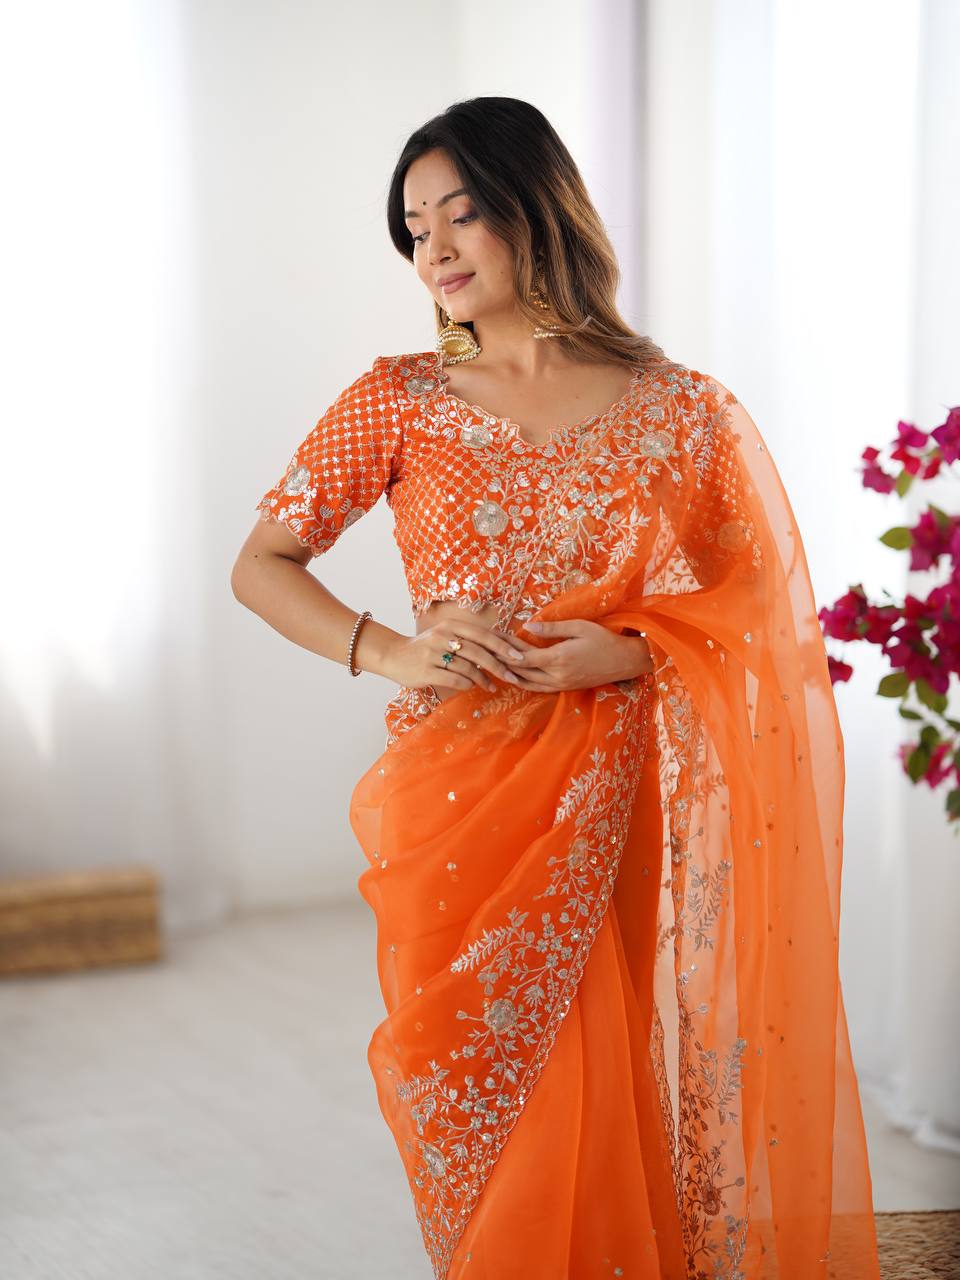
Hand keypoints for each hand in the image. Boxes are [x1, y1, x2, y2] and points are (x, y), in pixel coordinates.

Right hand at [384, 621, 531, 695]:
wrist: (393, 655)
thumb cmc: (425, 647)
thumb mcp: (445, 635)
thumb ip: (469, 640)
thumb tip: (500, 650)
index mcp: (451, 625)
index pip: (483, 635)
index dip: (503, 646)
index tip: (520, 657)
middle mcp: (442, 636)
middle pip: (478, 652)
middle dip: (499, 666)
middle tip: (512, 676)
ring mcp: (433, 653)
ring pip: (468, 668)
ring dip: (483, 679)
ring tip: (491, 686)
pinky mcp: (426, 671)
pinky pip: (454, 680)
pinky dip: (467, 684)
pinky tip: (471, 686)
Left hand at [499, 618, 652, 692]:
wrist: (624, 661)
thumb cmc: (603, 639)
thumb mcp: (579, 627)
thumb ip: (552, 628)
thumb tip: (527, 625)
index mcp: (558, 659)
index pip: (523, 657)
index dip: (505, 650)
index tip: (492, 639)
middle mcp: (556, 676)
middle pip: (521, 672)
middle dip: (502, 662)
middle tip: (487, 652)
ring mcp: (561, 685)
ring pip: (527, 684)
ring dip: (510, 675)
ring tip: (494, 666)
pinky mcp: (565, 688)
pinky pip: (538, 688)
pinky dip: (524, 682)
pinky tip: (515, 676)